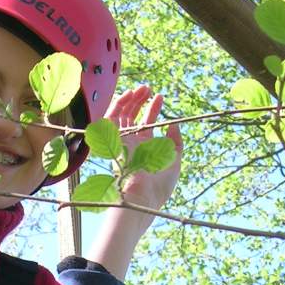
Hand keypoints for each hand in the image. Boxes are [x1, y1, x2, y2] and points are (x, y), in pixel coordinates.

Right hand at [105, 85, 182, 209]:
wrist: (143, 196)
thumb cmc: (160, 185)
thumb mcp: (174, 160)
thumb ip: (175, 141)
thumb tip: (173, 124)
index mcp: (144, 149)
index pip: (146, 124)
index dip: (152, 109)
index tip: (160, 97)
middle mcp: (131, 144)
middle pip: (132, 117)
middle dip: (140, 101)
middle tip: (149, 89)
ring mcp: (121, 142)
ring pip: (121, 115)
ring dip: (130, 100)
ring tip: (142, 89)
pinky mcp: (111, 141)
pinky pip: (109, 119)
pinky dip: (117, 105)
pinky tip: (128, 95)